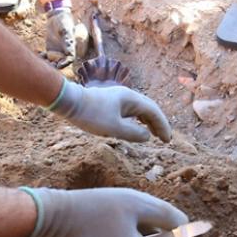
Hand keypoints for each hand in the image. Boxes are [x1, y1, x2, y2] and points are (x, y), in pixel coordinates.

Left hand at [44, 8, 76, 66]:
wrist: (57, 17)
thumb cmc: (64, 22)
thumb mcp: (66, 30)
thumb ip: (67, 40)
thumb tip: (69, 52)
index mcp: (71, 48)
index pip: (69, 59)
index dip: (65, 63)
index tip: (58, 65)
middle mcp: (64, 52)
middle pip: (60, 63)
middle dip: (54, 66)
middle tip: (46, 66)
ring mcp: (57, 52)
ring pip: (52, 62)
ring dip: (47, 64)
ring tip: (40, 62)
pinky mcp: (50, 51)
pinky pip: (46, 58)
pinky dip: (42, 58)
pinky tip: (37, 55)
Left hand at [50, 80, 171, 141]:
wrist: (69, 102)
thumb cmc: (91, 115)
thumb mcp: (114, 128)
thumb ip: (134, 134)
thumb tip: (147, 136)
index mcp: (131, 99)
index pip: (153, 112)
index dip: (162, 126)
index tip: (167, 140)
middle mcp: (127, 96)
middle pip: (149, 109)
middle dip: (158, 124)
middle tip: (165, 139)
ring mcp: (119, 98)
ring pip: (139, 110)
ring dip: (149, 122)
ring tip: (155, 135)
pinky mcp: (111, 103)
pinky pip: (130, 112)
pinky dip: (138, 121)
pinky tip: (137, 128)